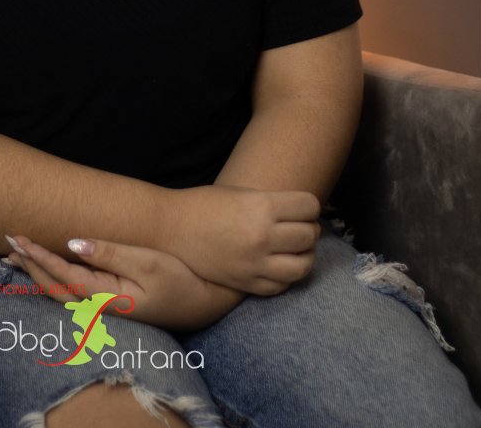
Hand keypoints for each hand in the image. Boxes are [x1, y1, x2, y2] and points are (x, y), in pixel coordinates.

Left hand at [7, 234, 243, 330]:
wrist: (206, 303)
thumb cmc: (181, 278)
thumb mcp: (149, 261)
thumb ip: (111, 253)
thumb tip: (73, 243)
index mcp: (107, 298)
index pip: (64, 276)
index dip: (39, 257)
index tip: (19, 238)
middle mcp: (101, 308)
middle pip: (55, 288)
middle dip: (30, 266)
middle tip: (8, 241)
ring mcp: (105, 309)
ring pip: (61, 293)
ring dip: (37, 274)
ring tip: (16, 255)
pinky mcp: (111, 303)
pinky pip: (73, 292)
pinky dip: (53, 278)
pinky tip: (47, 268)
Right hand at [164, 185, 320, 294]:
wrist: (171, 228)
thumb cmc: (205, 204)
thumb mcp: (242, 194)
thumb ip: (273, 204)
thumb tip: (304, 214)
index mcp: (261, 206)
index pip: (310, 206)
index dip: (310, 206)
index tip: (303, 207)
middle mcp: (262, 236)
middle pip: (309, 235)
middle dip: (309, 229)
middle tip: (300, 226)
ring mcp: (255, 263)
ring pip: (303, 266)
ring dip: (305, 256)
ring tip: (296, 249)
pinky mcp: (245, 283)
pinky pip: (282, 285)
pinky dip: (287, 276)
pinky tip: (279, 265)